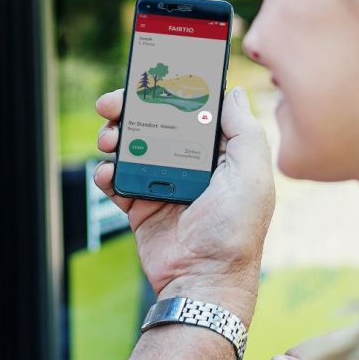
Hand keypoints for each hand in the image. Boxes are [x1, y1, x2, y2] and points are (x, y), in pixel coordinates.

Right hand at [95, 86, 273, 324]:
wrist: (203, 281)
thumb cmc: (236, 230)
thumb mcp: (252, 174)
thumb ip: (245, 130)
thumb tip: (233, 92)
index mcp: (217, 153)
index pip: (189, 110)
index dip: (168, 91)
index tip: (148, 78)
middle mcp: (188, 165)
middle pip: (152, 124)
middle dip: (129, 110)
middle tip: (110, 105)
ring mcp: (161, 185)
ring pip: (130, 147)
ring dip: (113, 137)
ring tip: (108, 141)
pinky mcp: (139, 206)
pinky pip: (115, 180)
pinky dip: (106, 172)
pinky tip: (108, 173)